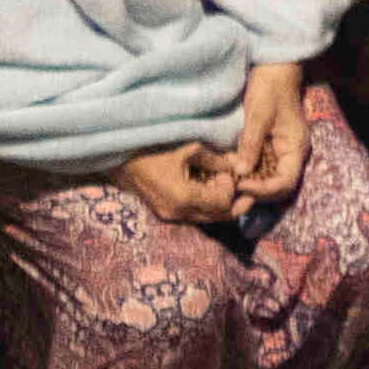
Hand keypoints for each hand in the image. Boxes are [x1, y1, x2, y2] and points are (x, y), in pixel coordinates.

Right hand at [115, 138, 249, 231]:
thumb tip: (235, 165)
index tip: (228, 172)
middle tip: (246, 190)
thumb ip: (214, 160)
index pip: (222, 202)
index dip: (230, 188)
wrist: (122, 162)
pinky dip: (207, 205)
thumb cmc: (154, 150)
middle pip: (218, 217)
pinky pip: (195, 215)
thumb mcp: (188, 149)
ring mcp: (172, 216)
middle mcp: (179, 212)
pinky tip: (209, 190)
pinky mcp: (167, 214)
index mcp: (184, 196)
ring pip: (208, 219)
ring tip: (226, 187)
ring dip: (220, 205)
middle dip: (234, 203)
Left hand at [227, 61, 310, 205]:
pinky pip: (264, 167)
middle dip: (257, 190)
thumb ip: (251, 144)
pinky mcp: (273, 146)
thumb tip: (242, 173)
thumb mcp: (258, 115)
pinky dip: (250, 171)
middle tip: (232, 185)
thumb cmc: (270, 87)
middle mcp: (293, 153)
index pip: (285, 183)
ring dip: (252, 182)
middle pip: (279, 186)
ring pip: (271, 179)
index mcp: (296, 147)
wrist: (275, 69)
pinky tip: (234, 167)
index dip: (264, 190)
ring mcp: (283, 150)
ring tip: (230, 178)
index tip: (240, 184)